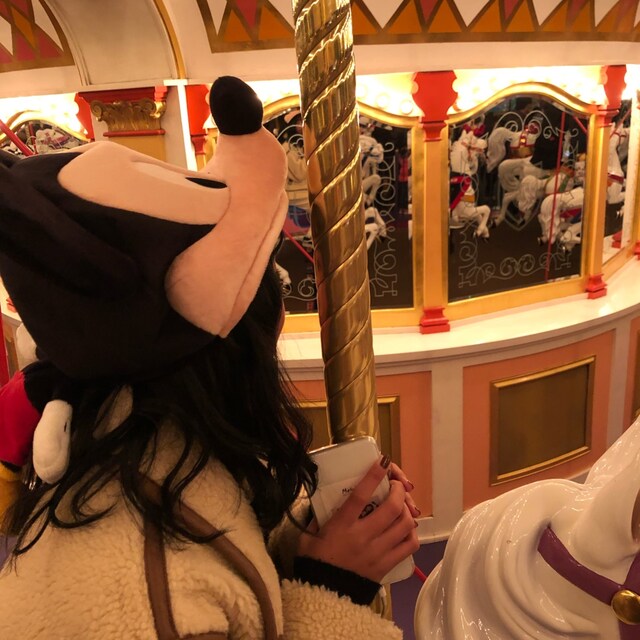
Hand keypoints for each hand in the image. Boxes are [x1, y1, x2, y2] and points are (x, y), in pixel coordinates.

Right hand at [297, 456, 419, 582]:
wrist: (323, 597)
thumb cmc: (314, 562)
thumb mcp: (309, 534)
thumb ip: (318, 514)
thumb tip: (324, 495)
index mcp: (341, 526)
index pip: (360, 495)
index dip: (374, 475)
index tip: (383, 461)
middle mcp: (362, 537)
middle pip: (391, 508)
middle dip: (398, 490)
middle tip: (396, 484)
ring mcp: (377, 552)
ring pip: (405, 525)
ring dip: (407, 509)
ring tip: (402, 504)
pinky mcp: (386, 566)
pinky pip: (409, 546)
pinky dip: (412, 532)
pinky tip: (405, 527)